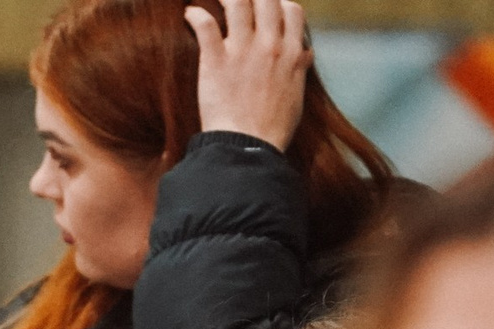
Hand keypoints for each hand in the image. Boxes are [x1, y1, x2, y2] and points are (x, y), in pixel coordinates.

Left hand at [186, 0, 310, 152]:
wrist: (249, 150)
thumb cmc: (272, 130)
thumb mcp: (296, 98)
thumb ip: (299, 70)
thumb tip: (304, 54)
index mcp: (292, 54)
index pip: (292, 10)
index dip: (279, 4)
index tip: (268, 11)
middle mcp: (270, 46)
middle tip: (239, 4)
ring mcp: (243, 51)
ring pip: (238, 2)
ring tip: (217, 1)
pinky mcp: (216, 61)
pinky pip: (205, 24)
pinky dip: (195, 14)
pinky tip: (189, 14)